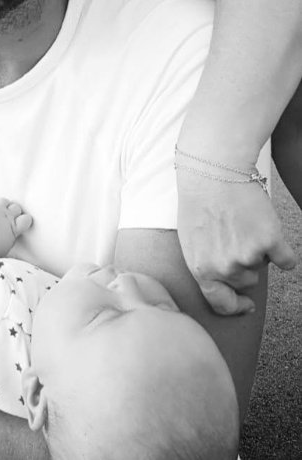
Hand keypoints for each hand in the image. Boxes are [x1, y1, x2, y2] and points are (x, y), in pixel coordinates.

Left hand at [0, 197, 32, 256]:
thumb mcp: (4, 253)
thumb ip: (13, 253)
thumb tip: (19, 261)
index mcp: (14, 228)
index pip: (27, 219)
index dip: (25, 220)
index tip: (22, 224)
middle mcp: (7, 216)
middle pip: (17, 207)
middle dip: (15, 211)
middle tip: (11, 217)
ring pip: (5, 201)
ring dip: (4, 205)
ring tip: (0, 212)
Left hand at [177, 172, 295, 314]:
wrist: (213, 171)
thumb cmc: (198, 200)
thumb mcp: (191, 240)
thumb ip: (206, 265)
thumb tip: (222, 281)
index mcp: (201, 269)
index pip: (220, 303)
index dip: (235, 307)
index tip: (246, 305)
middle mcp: (224, 268)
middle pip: (245, 282)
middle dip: (243, 264)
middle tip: (234, 235)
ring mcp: (248, 256)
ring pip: (263, 266)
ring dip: (258, 251)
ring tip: (242, 224)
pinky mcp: (270, 242)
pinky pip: (286, 259)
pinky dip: (282, 249)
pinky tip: (268, 229)